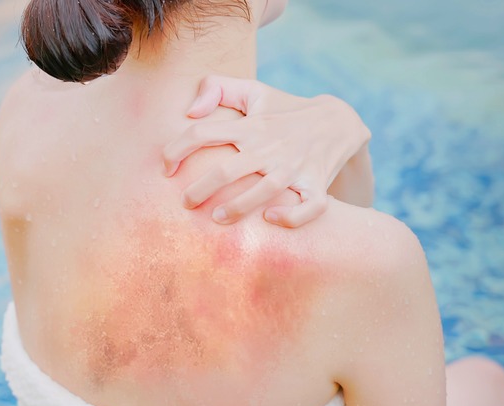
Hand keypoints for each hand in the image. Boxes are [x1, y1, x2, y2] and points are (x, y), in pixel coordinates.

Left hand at [163, 75, 371, 227]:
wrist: (337, 122)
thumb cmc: (284, 112)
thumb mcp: (254, 91)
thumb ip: (217, 87)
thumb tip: (190, 111)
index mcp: (251, 126)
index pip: (204, 133)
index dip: (176, 150)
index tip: (165, 169)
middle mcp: (270, 147)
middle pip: (228, 170)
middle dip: (200, 189)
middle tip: (185, 203)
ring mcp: (295, 168)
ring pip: (264, 191)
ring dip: (237, 208)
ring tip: (217, 218)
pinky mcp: (317, 186)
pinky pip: (309, 208)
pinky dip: (291, 217)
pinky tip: (271, 219)